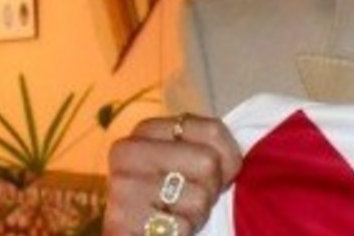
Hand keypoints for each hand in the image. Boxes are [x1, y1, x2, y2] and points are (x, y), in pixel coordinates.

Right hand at [104, 114, 241, 234]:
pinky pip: (182, 227)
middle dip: (211, 189)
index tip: (216, 174)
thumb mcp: (186, 162)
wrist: (127, 235)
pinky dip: (183, 232)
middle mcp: (128, 151)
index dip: (228, 159)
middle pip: (208, 163)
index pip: (213, 131)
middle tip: (192, 200)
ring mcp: (121, 186)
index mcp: (147, 130)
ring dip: (197, 215)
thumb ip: (210, 148)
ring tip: (177, 215)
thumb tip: (233, 163)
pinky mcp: (120, 221)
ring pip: (199, 198)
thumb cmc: (165, 197)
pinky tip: (165, 230)